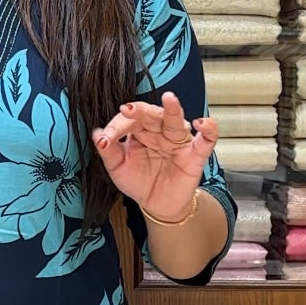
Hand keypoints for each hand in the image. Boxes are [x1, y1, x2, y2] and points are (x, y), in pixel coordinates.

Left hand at [93, 93, 218, 222]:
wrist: (157, 205)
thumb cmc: (139, 182)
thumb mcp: (119, 169)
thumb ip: (109, 152)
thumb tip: (97, 135)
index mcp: (140, 131)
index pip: (128, 121)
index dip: (116, 127)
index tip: (105, 138)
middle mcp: (159, 132)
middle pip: (151, 115)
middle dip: (140, 111)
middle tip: (127, 109)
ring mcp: (178, 142)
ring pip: (176, 121)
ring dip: (173, 109)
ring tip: (169, 99)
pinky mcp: (195, 155)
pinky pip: (206, 139)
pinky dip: (208, 129)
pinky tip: (201, 124)